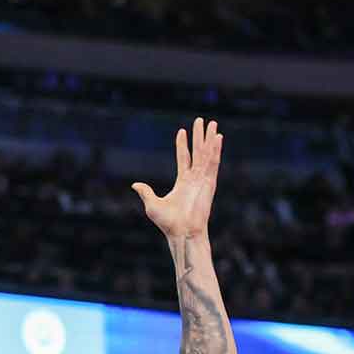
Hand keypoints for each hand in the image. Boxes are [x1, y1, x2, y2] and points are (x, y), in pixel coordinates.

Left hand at [133, 117, 223, 239]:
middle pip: (198, 152)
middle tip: (202, 121)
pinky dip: (216, 150)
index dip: (182, 145)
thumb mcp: (152, 205)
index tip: (182, 131)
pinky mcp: (209, 183)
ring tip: (212, 123)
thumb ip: (146, 192)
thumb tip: (135, 184)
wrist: (182, 232)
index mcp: (183, 182)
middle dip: (199, 136)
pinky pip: (213, 163)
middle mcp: (195, 179)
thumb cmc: (168, 223)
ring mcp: (203, 180)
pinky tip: (218, 138)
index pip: (184, 158)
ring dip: (210, 138)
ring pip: (207, 154)